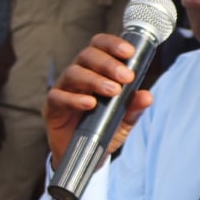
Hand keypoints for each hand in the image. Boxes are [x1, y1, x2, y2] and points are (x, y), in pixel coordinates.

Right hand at [44, 33, 154, 168]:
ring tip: (112, 91)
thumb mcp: (124, 120)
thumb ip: (133, 107)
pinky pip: (58, 97)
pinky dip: (74, 99)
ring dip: (94, 79)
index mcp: (96, 70)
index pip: (100, 47)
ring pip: (73, 72)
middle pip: (87, 56)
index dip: (112, 45)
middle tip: (126, 76)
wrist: (85, 155)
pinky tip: (90, 104)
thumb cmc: (103, 130)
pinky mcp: (52, 107)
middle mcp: (78, 75)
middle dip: (108, 63)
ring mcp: (63, 90)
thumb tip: (147, 96)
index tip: (129, 52)